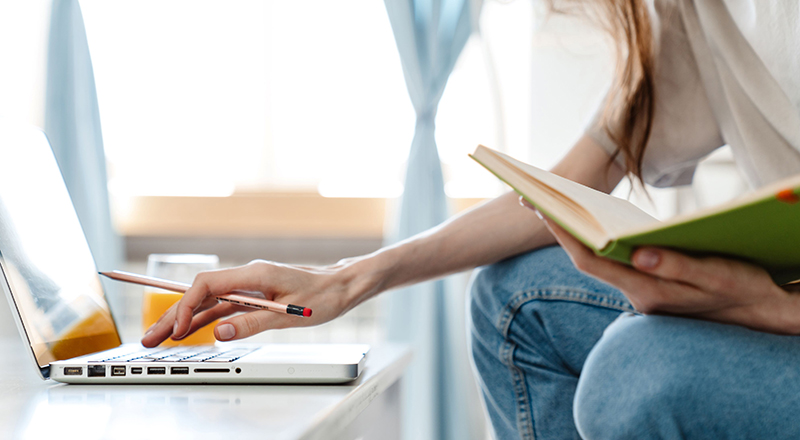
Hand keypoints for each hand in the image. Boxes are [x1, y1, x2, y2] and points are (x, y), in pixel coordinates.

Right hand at [141, 259, 365, 346]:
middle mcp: (247, 277)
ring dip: (183, 319)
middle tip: (150, 337)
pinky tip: (188, 332)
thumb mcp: (290, 314)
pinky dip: (203, 320)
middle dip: (173, 314)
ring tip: (160, 338)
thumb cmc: (322, 296)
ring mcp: (248, 287)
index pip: (207, 285)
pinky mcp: (252, 297)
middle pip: (200, 293)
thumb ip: (252, 323)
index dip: (186, 305)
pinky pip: (220, 308)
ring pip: (207, 302)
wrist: (340, 286)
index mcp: (254, 274)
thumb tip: (219, 332)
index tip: (177, 328)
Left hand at [519, 196, 799, 333]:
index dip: (563, 234)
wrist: (763, 315)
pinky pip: (613, 262)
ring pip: (597, 261)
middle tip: (532, 199)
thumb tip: (639, 252)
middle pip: (586, 259)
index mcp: (648, 292)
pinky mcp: (650, 287)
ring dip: (572, 235)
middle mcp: (637, 295)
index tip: (541, 208)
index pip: (591, 261)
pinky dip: (595, 241)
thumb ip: (678, 268)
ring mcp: (641, 293)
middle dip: (557, 229)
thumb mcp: (718, 276)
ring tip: (550, 205)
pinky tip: (588, 221)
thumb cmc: (743, 291)